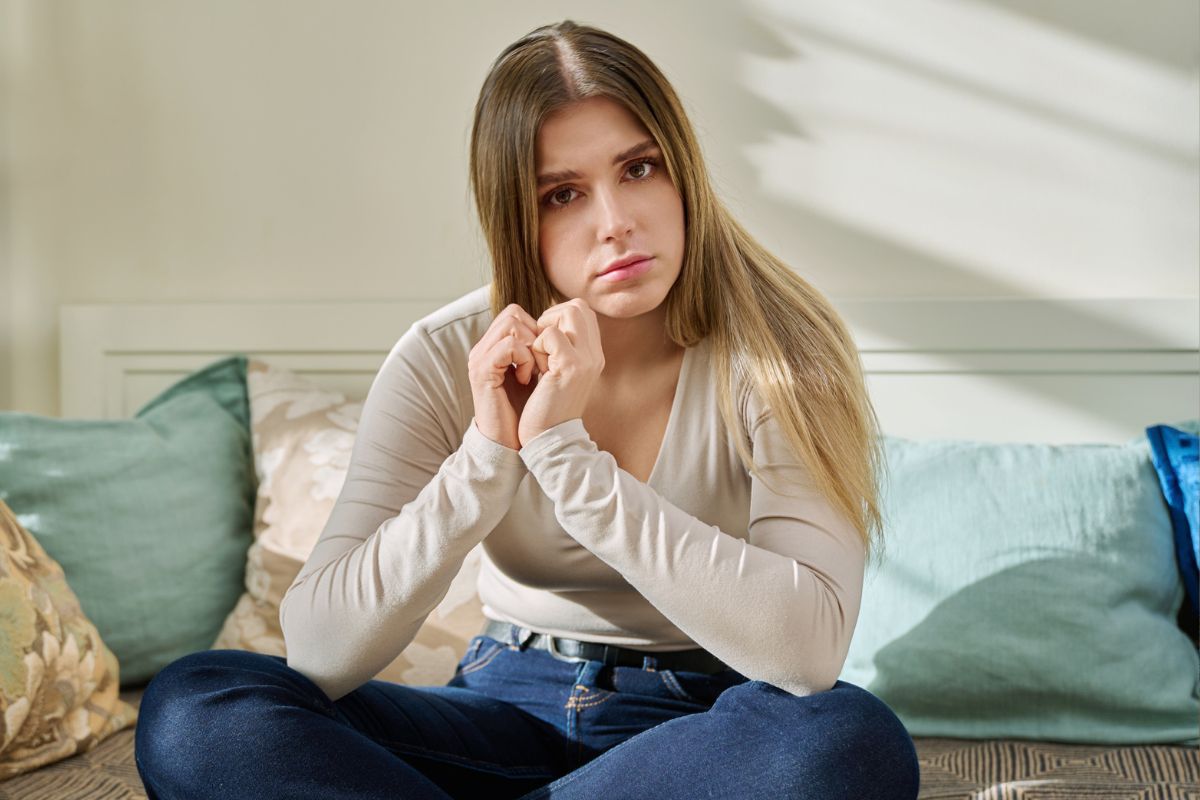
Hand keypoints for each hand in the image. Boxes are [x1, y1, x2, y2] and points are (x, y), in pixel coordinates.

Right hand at [467, 304, 542, 449]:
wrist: (512, 442)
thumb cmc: (529, 410)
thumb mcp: (540, 373)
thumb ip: (543, 349)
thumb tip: (565, 326)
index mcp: (496, 345)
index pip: (518, 312)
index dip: (541, 327)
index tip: (549, 355)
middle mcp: (485, 347)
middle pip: (513, 312)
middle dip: (537, 334)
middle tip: (544, 361)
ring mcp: (481, 357)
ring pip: (511, 324)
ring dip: (533, 346)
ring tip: (536, 370)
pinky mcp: (482, 371)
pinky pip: (509, 346)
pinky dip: (525, 360)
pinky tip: (527, 379)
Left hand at [518, 298, 605, 447]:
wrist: (550, 440)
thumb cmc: (547, 408)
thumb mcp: (558, 374)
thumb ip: (559, 350)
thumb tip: (544, 324)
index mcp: (593, 355)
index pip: (582, 312)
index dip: (558, 316)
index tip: (542, 341)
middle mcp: (595, 354)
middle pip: (578, 306)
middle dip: (551, 316)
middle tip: (538, 344)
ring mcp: (586, 359)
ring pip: (568, 313)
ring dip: (545, 329)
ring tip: (538, 356)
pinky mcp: (571, 366)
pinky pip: (551, 334)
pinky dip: (537, 346)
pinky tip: (535, 368)